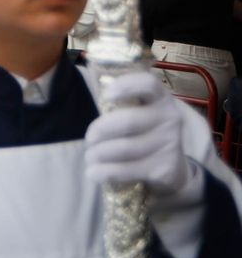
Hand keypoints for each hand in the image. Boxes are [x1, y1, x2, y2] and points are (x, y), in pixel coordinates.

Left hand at [85, 70, 199, 196]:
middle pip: (129, 121)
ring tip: (90, 157)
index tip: (106, 95)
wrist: (172, 169)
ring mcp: (170, 144)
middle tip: (89, 138)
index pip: (148, 84)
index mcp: (161, 98)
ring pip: (125, 148)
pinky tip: (93, 173)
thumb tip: (86, 89)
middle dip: (101, 130)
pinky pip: (128, 170)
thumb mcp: (138, 111)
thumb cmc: (143, 132)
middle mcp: (170, 118)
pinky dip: (105, 172)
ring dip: (99, 154)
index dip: (126, 86)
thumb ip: (120, 101)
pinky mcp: (165, 169)